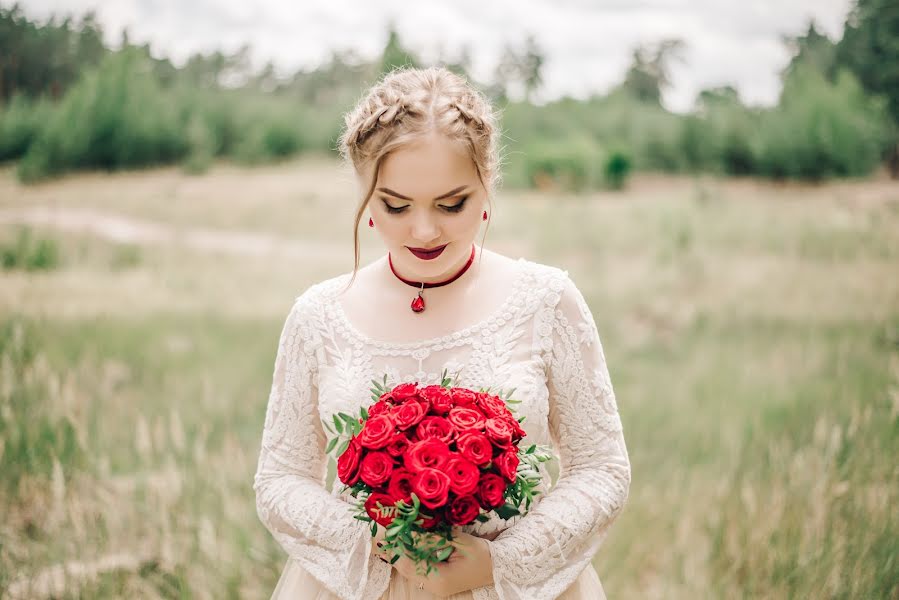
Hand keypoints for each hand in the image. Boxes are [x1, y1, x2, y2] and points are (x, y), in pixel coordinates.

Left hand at [371, 526, 494, 596]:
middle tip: (381, 535)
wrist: (497, 567)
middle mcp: (434, 586)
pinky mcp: (437, 581)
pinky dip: (410, 557)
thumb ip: (435, 538)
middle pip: (406, 568)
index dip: (397, 548)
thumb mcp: (459, 542)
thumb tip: (413, 531)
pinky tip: (404, 545)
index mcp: (439, 579)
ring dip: (401, 554)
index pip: (409, 563)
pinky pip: (418, 569)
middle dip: (394, 551)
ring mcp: (435, 586)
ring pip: (409, 570)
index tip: (388, 533)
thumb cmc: (482, 555)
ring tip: (388, 538)